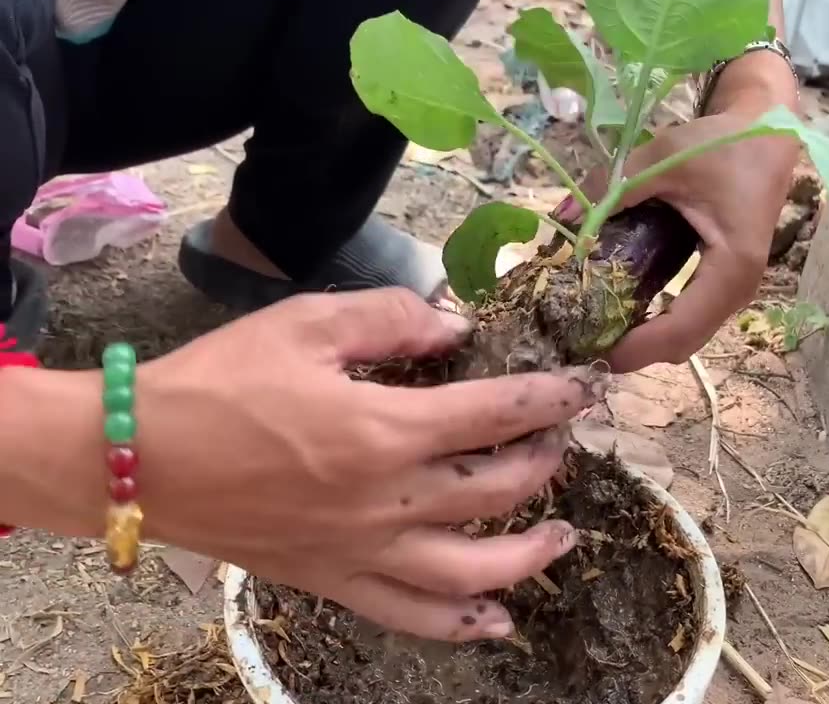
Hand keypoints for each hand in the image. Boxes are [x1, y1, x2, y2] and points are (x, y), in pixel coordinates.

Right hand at [127, 289, 603, 639]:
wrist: (135, 458)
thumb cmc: (218, 382)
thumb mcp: (305, 324)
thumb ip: (390, 318)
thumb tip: (455, 328)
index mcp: (384, 429)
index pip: (496, 413)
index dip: (549, 398)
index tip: (579, 389)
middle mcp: (387, 499)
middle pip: (498, 489)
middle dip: (542, 462)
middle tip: (558, 441)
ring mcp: (363, 550)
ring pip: (472, 569)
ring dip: (530, 553)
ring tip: (565, 537)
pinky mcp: (333, 581)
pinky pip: (410, 616)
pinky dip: (461, 625)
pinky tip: (498, 622)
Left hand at [561, 96, 801, 371]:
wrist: (766, 131)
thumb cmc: (724, 144)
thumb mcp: (665, 158)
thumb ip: (614, 186)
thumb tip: (563, 215)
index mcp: (731, 267)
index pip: (678, 332)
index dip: (633, 348)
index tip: (587, 346)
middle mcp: (738, 290)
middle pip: (682, 345)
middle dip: (633, 351)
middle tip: (581, 339)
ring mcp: (734, 290)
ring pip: (687, 336)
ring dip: (644, 340)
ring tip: (595, 326)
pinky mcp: (725, 283)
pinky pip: (690, 318)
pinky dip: (656, 323)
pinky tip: (621, 308)